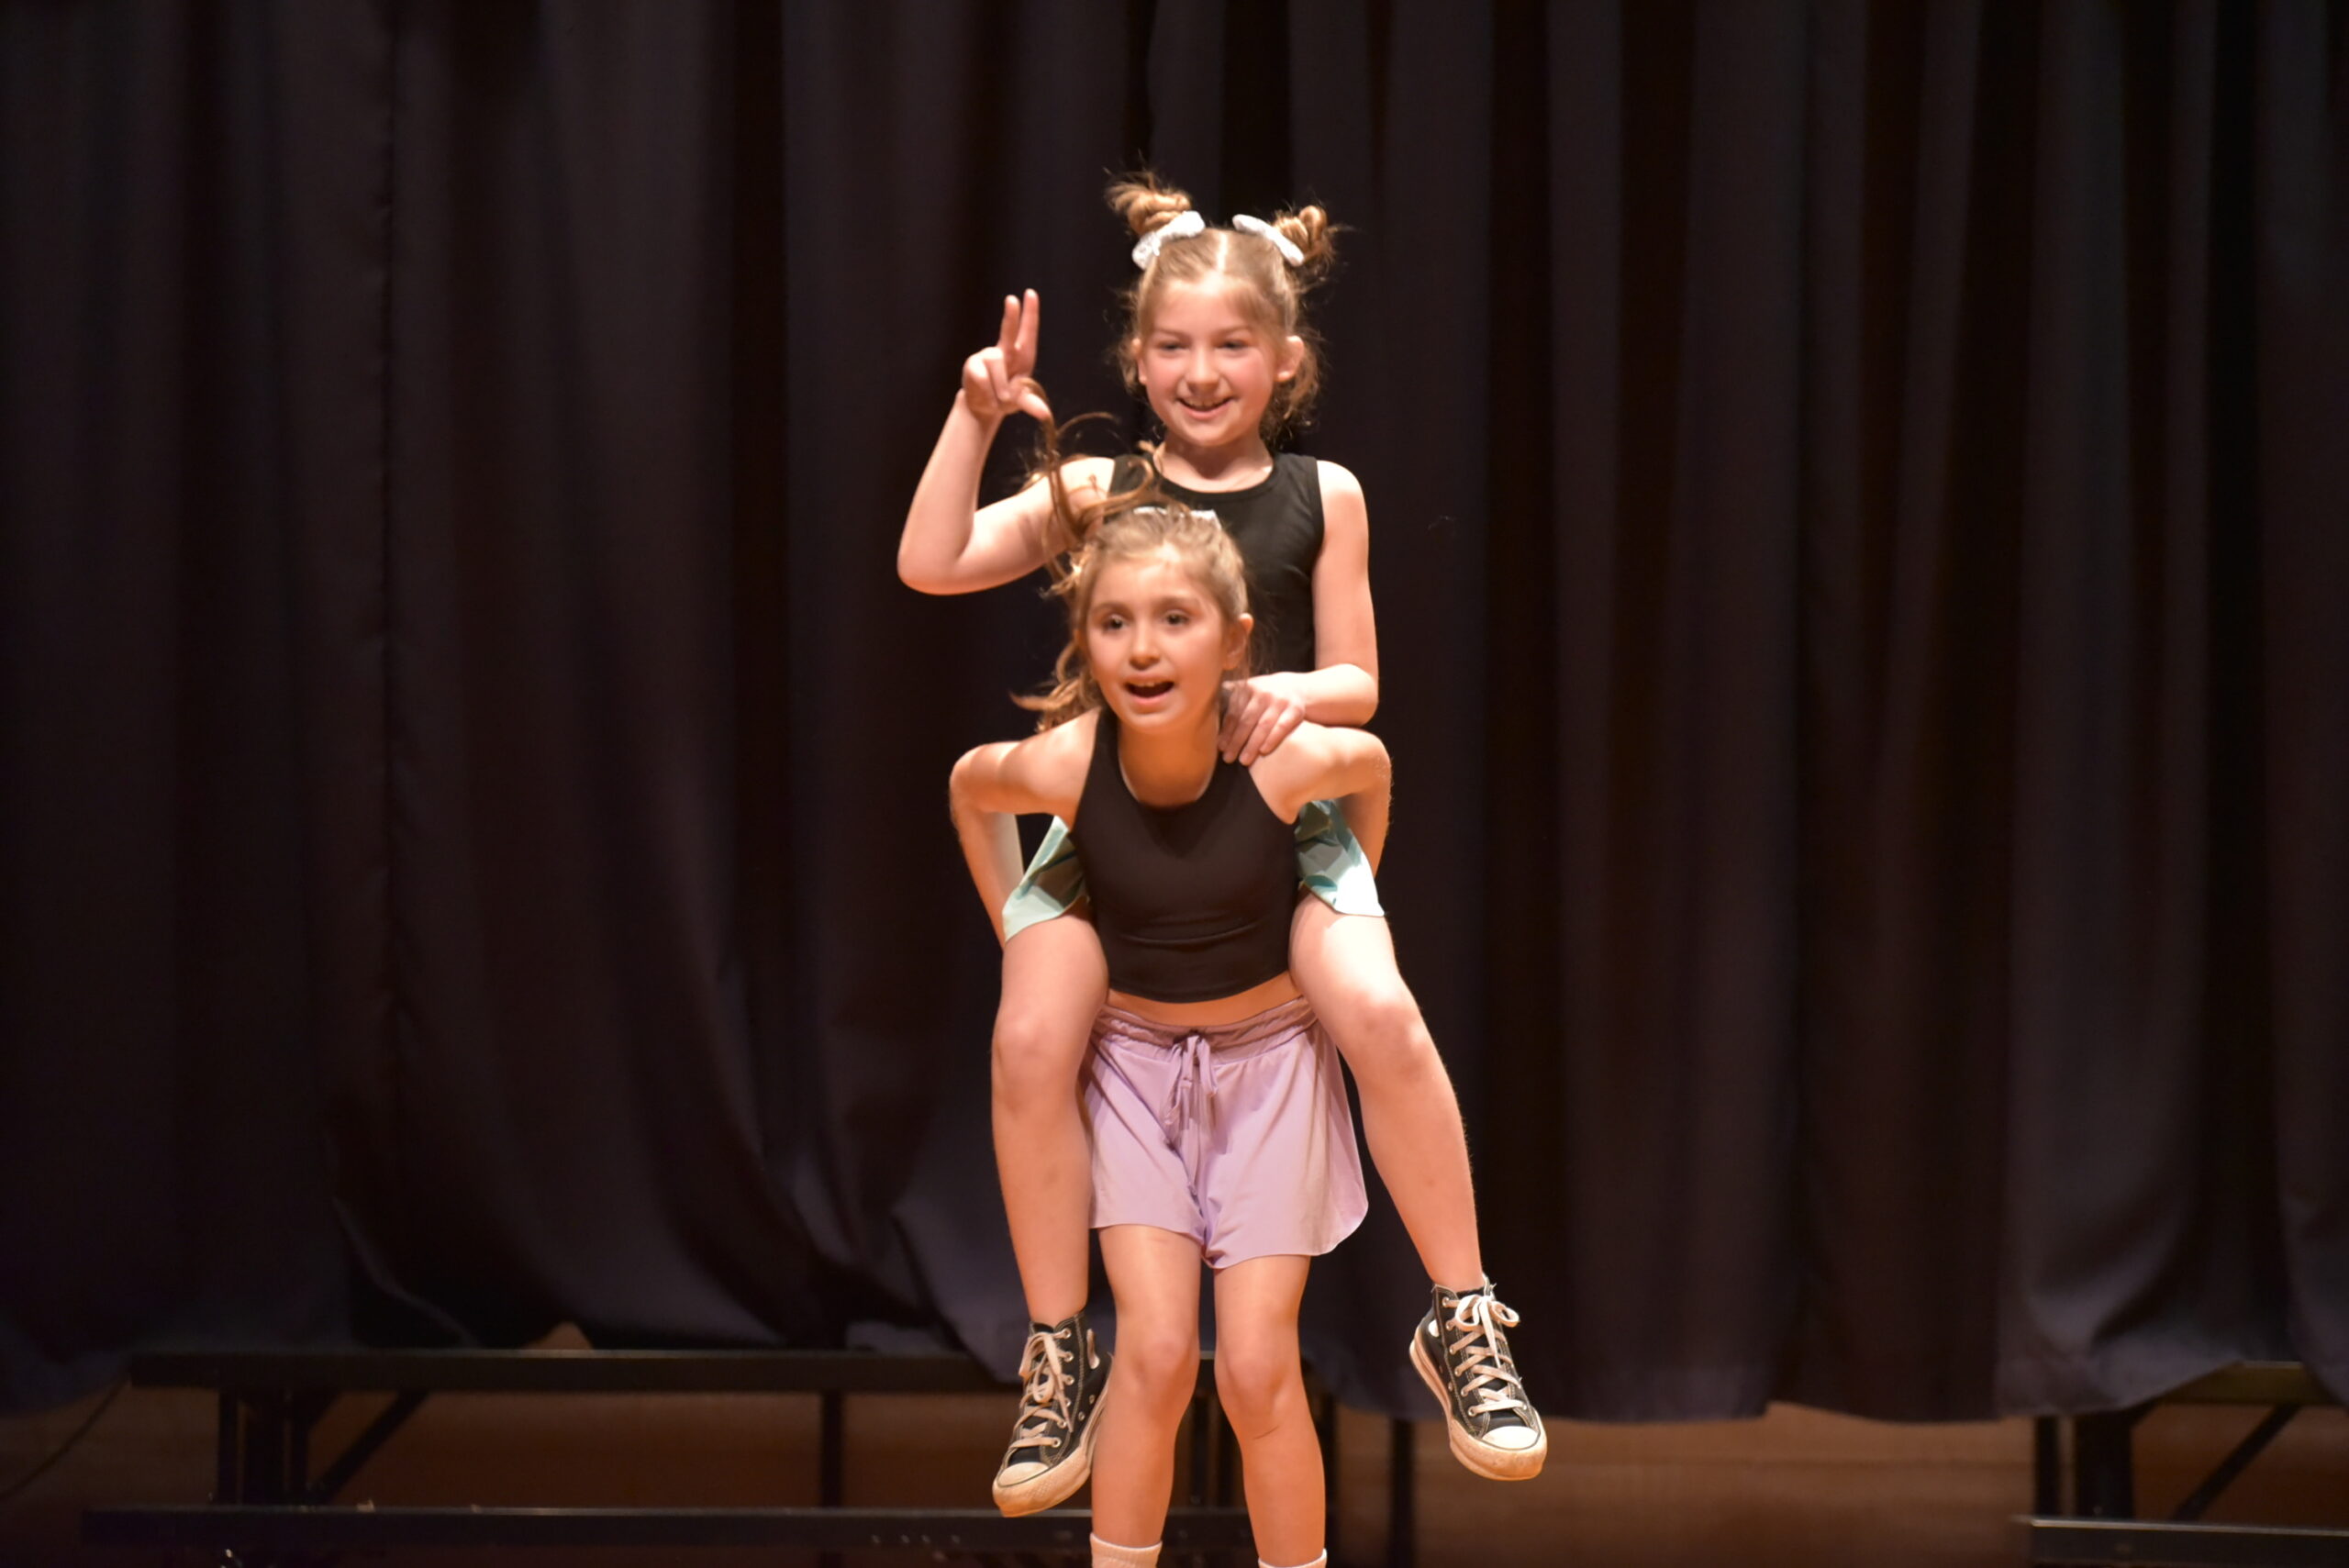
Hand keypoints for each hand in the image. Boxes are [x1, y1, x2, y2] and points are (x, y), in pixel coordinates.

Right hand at [960, 289, 1051, 421]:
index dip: (1030, 313)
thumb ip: (1032, 404)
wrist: (983, 408)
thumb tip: (1045, 415)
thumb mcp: (1022, 401)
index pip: (1028, 331)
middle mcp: (1005, 351)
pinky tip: (987, 398)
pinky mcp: (973, 364)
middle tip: (1011, 299)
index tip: (1031, 294)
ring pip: (997, 365)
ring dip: (1000, 388)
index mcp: (1022, 355)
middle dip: (1011, 316)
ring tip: (1000, 399)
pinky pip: (983, 377)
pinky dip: (988, 393)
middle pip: (1008, 331)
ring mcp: (987, 355)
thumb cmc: (1007, 398)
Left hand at [1220, 672, 1312, 763]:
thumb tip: (1205, 706)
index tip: (1220, 747)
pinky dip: (1273, 739)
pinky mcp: (1295, 709)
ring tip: (1243, 760)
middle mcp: (1263, 692)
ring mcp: (1280, 700)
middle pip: (1246, 720)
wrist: (1297, 688)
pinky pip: (1282, 726)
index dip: (1226, 731)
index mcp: (1247, 688)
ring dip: (1252, 744)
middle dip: (1236, 741)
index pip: (1234, 713)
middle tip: (1228, 758)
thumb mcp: (1248, 690)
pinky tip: (1264, 751)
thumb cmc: (1265, 694)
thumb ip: (1230, 695)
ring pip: (1263, 725)